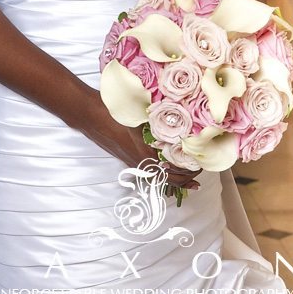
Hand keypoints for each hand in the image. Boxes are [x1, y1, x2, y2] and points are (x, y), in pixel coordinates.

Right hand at [77, 87, 200, 190]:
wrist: (90, 116)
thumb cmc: (114, 113)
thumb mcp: (140, 115)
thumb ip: (159, 120)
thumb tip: (181, 124)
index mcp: (147, 154)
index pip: (176, 170)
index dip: (191, 169)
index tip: (202, 162)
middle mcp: (142, 163)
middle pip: (171, 180)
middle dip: (187, 178)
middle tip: (200, 171)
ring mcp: (134, 163)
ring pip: (160, 178)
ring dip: (176, 179)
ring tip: (189, 178)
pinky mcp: (128, 160)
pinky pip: (151, 172)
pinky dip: (163, 174)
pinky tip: (167, 169)